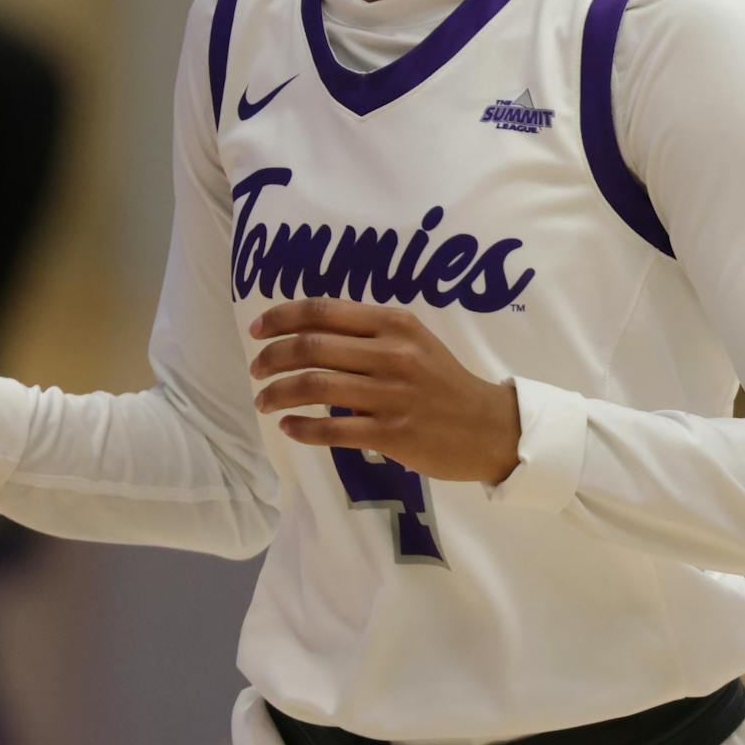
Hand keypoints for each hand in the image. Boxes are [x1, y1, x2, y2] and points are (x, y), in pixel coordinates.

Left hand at [249, 298, 521, 485]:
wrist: (489, 426)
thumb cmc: (444, 381)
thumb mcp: (414, 341)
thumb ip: (368, 333)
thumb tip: (308, 332)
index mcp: (394, 323)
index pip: (323, 311)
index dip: (281, 317)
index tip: (257, 330)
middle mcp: (391, 353)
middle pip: (311, 347)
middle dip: (272, 358)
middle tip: (255, 371)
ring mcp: (392, 394)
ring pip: (315, 386)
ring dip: (278, 393)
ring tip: (263, 401)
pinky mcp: (393, 433)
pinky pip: (333, 429)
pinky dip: (302, 428)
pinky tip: (289, 428)